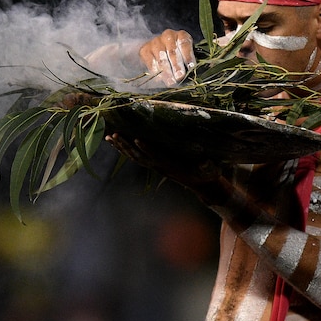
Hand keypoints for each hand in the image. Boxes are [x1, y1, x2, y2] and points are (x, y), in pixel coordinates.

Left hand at [105, 132, 229, 202]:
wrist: (202, 185)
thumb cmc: (207, 175)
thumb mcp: (211, 171)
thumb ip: (208, 167)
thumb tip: (206, 162)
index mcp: (172, 166)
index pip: (157, 157)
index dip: (147, 149)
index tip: (137, 139)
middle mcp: (160, 167)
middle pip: (139, 157)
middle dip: (126, 146)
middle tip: (114, 135)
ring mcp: (156, 166)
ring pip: (135, 158)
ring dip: (121, 148)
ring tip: (110, 136)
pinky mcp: (155, 165)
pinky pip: (136, 157)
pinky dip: (125, 150)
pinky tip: (116, 143)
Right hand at [138, 29, 195, 85]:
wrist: (157, 48)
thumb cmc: (177, 53)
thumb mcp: (186, 54)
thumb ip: (188, 61)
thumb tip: (192, 72)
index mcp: (181, 35)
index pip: (185, 44)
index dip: (188, 56)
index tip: (191, 67)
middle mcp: (168, 36)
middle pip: (172, 52)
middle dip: (176, 66)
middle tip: (179, 77)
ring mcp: (155, 42)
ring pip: (161, 59)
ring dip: (166, 72)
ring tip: (170, 82)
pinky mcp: (145, 50)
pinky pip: (151, 62)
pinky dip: (156, 72)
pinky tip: (160, 79)